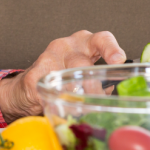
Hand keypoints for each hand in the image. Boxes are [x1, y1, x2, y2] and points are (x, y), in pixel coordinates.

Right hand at [0, 30, 124, 122]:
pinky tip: (57, 108)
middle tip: (96, 101)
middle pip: (82, 62)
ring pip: (65, 77)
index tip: (118, 60)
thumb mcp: (86, 74)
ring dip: (75, 97)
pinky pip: (49, 91)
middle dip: (91, 86)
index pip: (101, 39)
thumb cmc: (65, 77)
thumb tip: (118, 95)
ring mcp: (48, 58)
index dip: (110, 48)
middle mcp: (67, 47)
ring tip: (79, 110)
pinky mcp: (34, 74)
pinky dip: (56, 102)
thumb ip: (102, 82)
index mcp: (84, 45)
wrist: (31, 86)